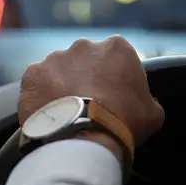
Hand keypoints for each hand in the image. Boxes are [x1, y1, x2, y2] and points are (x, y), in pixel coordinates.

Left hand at [19, 36, 164, 156]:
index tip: (114, 98)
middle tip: (89, 106)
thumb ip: (148, 99)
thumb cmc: (123, 124)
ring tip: (66, 114)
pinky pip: (36, 84)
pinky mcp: (32, 74)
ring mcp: (55, 58)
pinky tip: (49, 116)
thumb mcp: (153, 113)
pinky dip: (40, 97)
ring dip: (61, 87)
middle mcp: (84, 46)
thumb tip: (145, 103)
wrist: (84, 138)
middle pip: (85, 61)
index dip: (115, 79)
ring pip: (59, 71)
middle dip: (86, 79)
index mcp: (117, 48)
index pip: (117, 59)